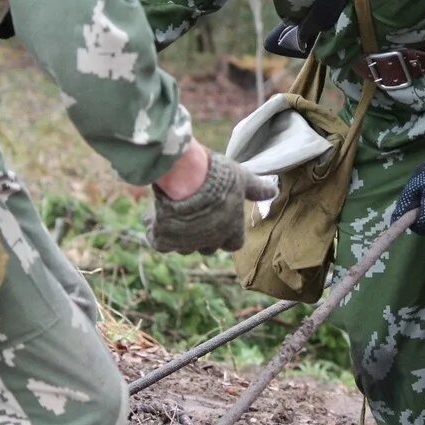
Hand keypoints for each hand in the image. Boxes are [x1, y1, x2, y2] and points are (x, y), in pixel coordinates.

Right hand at [146, 151, 277, 254]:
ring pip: (184, 247)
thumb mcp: (242, 178)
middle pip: (208, 248)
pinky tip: (150, 219)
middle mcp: (210, 242)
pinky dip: (155, 234)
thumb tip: (273, 191)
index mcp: (231, 231)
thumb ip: (257, 188)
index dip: (228, 234)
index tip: (221, 220)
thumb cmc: (219, 177)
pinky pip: (159, 243)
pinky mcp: (164, 240)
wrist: (186, 177)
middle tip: (195, 215)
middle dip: (203, 235)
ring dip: (180, 235)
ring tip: (172, 213)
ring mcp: (186, 243)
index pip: (234, 243)